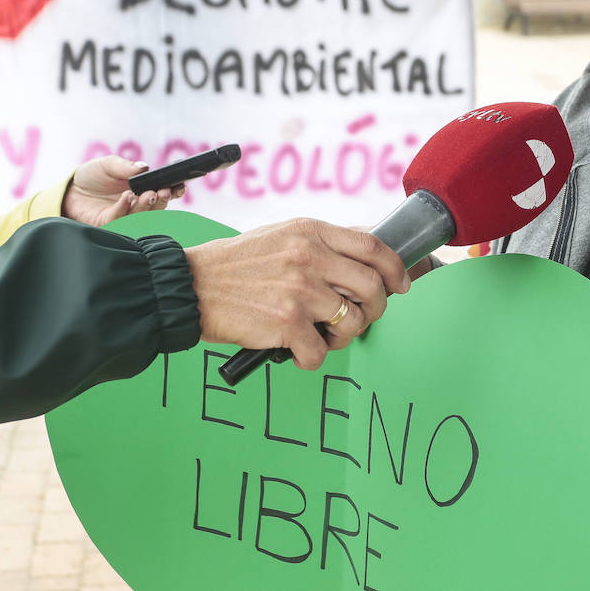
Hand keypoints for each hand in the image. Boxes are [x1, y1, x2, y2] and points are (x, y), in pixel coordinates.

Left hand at [60, 156, 183, 226]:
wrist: (70, 189)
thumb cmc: (92, 176)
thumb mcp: (108, 164)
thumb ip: (125, 166)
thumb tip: (144, 167)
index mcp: (143, 191)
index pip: (164, 194)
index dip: (174, 191)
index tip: (178, 186)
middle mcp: (137, 206)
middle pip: (156, 208)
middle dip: (161, 200)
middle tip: (160, 192)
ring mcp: (124, 217)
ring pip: (141, 217)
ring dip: (145, 206)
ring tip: (146, 194)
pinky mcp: (108, 225)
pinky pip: (120, 220)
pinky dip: (125, 208)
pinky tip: (126, 197)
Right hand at [184, 219, 409, 369]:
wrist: (190, 285)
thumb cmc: (235, 265)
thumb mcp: (281, 235)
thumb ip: (321, 242)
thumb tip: (368, 247)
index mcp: (310, 231)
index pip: (373, 246)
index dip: (395, 268)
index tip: (399, 285)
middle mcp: (309, 256)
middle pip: (372, 287)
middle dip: (374, 310)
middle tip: (358, 318)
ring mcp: (299, 290)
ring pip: (352, 322)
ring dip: (342, 337)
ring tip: (322, 337)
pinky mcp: (286, 323)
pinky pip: (320, 352)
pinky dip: (312, 359)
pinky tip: (296, 352)